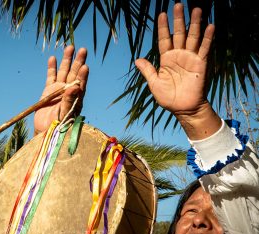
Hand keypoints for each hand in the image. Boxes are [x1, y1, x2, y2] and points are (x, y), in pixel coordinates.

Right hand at [33, 46, 88, 134]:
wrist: (46, 132)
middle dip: (78, 61)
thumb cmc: (59, 126)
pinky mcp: (48, 90)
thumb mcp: (65, 114)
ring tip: (70, 47)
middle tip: (83, 50)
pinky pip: (51, 76)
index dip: (83, 75)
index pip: (81, 83)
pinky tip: (53, 58)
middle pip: (74, 73)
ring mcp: (59, 89)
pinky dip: (52, 67)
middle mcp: (69, 91)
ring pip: (64, 72)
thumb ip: (70, 101)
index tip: (85, 66)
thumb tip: (76, 87)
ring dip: (67, 60)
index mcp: (76, 98)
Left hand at [135, 3, 220, 139]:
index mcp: (166, 59)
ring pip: (192, 37)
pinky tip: (210, 26)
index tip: (162, 14)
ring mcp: (190, 58)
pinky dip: (208, 38)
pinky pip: (205, 49)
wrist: (183, 109)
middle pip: (178, 34)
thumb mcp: (154, 84)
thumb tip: (137, 59)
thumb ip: (148, 71)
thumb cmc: (168, 98)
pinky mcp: (201, 64)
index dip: (163, 27)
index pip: (164, 39)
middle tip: (178, 4)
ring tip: (196, 9)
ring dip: (194, 24)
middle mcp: (178, 55)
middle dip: (178, 20)